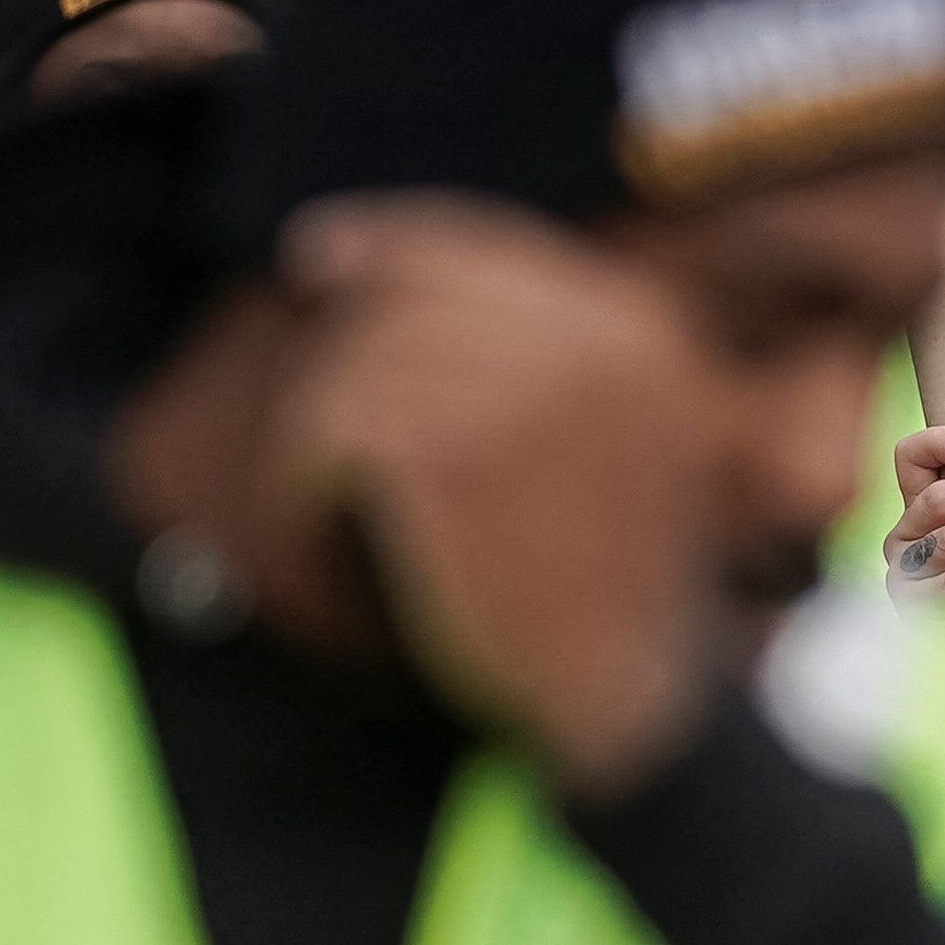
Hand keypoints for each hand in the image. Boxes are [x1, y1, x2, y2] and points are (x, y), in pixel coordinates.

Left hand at [272, 195, 726, 794]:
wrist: (631, 702)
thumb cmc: (601, 583)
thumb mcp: (608, 436)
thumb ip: (532, 349)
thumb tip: (362, 263)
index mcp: (640, 327)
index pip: (487, 244)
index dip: (388, 242)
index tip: (313, 254)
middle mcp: (594, 342)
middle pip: (410, 301)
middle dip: (347, 364)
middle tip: (319, 440)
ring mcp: (529, 390)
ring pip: (360, 366)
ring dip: (322, 439)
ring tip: (327, 507)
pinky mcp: (458, 454)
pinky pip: (335, 430)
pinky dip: (305, 486)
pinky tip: (321, 534)